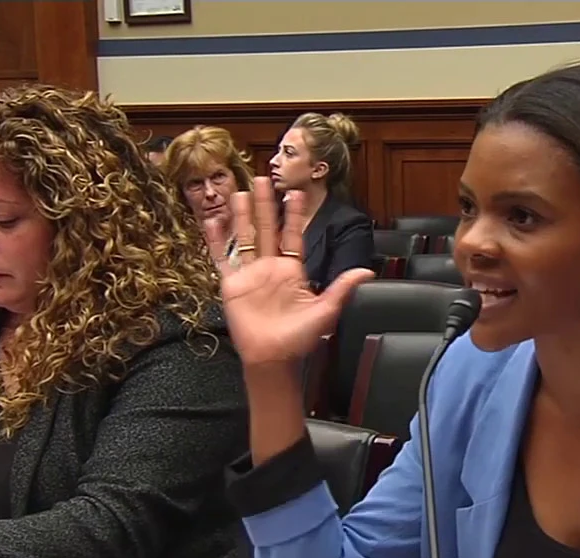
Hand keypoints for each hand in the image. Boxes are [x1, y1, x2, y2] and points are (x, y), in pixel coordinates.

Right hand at [205, 178, 374, 367]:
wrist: (273, 358)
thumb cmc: (299, 338)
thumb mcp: (326, 311)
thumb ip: (343, 288)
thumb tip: (367, 271)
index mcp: (292, 270)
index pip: (294, 235)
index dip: (294, 214)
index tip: (294, 192)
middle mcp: (270, 268)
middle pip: (266, 228)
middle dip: (265, 204)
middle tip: (262, 178)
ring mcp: (250, 274)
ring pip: (244, 237)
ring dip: (241, 215)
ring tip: (238, 191)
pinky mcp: (232, 284)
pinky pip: (222, 257)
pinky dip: (216, 239)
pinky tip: (212, 220)